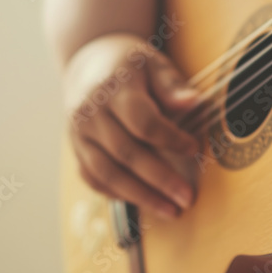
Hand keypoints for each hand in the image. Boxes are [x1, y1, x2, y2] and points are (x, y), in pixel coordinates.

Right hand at [63, 33, 200, 217]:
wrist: (90, 62)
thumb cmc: (132, 65)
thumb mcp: (155, 64)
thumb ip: (173, 86)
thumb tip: (195, 102)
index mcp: (113, 88)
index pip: (141, 120)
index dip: (169, 138)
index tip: (194, 148)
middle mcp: (90, 112)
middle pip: (125, 152)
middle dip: (159, 179)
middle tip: (187, 197)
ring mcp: (78, 134)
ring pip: (107, 173)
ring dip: (141, 196)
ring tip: (171, 210)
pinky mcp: (76, 149)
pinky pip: (94, 179)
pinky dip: (119, 194)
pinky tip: (145, 202)